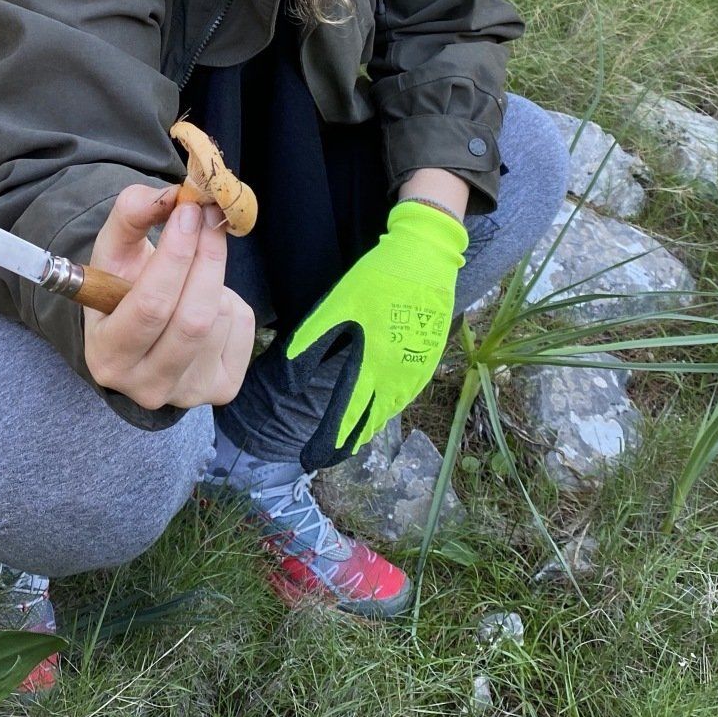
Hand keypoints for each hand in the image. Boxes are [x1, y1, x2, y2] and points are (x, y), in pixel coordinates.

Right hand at [82, 184, 254, 410]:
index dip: (176, 255)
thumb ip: (131, 214)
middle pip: (193, 319)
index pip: (151, 306)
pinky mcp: (223, 388)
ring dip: (214, 280)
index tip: (188, 211)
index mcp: (107, 355)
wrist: (142, 331)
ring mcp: (187, 393)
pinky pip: (242, 328)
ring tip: (193, 275)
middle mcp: (145, 386)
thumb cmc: (123, 286)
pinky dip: (232, 302)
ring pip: (219, 319)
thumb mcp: (113, 250)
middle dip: (207, 258)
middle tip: (209, 217)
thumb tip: (170, 196)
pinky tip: (208, 302)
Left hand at [285, 199, 466, 458]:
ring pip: (391, 409)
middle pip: (371, 419)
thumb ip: (313, 339)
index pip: (348, 413)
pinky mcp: (428, 357)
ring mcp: (418, 368)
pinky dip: (390, 407)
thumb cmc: (378, 279)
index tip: (312, 459)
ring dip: (371, 425)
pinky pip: (407, 393)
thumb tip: (289, 371)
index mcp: (373, 363)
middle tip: (330, 456)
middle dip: (349, 440)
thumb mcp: (338, 305)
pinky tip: (383, 410)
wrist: (425, 257)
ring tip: (353, 441)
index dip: (330, 439)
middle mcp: (398, 374)